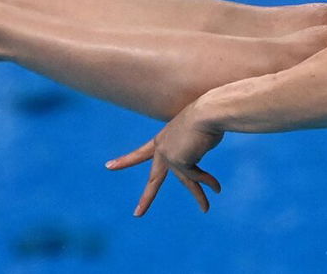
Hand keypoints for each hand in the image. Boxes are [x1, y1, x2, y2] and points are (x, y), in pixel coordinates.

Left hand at [105, 104, 223, 215]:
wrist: (208, 112)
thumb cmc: (207, 117)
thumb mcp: (196, 135)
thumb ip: (193, 152)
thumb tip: (195, 174)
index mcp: (163, 138)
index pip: (142, 152)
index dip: (126, 161)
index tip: (109, 166)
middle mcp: (162, 148)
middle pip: (155, 178)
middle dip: (147, 198)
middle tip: (137, 214)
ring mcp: (169, 157)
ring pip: (186, 181)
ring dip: (198, 197)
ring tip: (205, 210)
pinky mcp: (179, 163)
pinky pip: (196, 177)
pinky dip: (208, 182)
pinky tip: (217, 188)